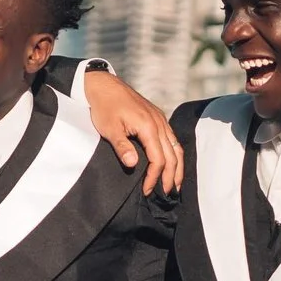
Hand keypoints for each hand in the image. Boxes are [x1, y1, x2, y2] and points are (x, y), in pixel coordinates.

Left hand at [81, 70, 184, 196]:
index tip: (146, 191)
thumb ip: (122, 147)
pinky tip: (172, 163)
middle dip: (171, 177)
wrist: (103, 85)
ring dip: (177, 168)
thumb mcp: (109, 128)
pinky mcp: (158, 117)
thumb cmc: (104, 107)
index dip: (154, 178)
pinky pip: (172, 139)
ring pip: (176, 147)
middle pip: (173, 156)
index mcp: (148, 127)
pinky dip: (175, 154)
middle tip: (166, 195)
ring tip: (175, 185)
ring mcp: (161, 119)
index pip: (158, 159)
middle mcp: (159, 123)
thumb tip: (133, 165)